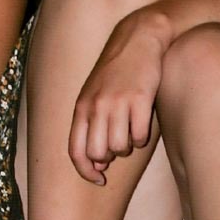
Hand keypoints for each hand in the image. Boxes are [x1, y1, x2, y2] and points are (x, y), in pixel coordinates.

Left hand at [69, 11, 170, 184]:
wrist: (138, 39)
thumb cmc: (116, 72)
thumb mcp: (93, 94)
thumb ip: (91, 126)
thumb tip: (98, 165)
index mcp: (81, 107)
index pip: (75, 151)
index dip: (86, 172)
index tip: (99, 180)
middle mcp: (96, 106)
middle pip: (99, 154)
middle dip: (111, 157)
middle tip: (120, 143)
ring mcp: (118, 102)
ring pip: (121, 148)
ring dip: (129, 146)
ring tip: (131, 128)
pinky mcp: (140, 99)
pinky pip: (141, 136)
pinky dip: (143, 136)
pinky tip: (143, 122)